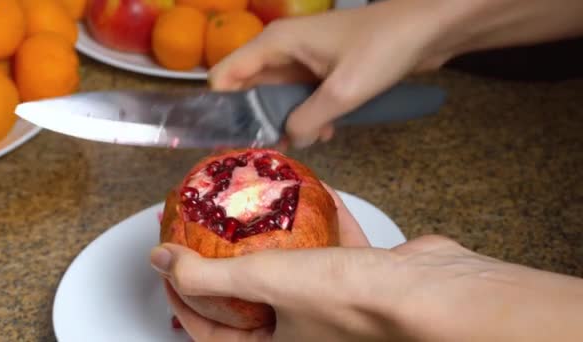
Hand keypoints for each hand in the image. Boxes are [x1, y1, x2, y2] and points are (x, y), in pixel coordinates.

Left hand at [151, 234, 582, 340]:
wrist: (430, 295)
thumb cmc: (354, 302)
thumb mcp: (266, 282)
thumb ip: (209, 276)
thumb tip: (163, 263)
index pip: (215, 335)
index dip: (185, 304)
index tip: (173, 272)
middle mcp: (308, 335)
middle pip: (252, 302)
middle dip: (229, 267)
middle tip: (209, 238)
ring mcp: (339, 308)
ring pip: (297, 273)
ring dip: (278, 243)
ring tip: (257, 215)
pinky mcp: (367, 282)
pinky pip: (338, 250)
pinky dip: (327, 225)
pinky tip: (320, 197)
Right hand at [209, 0, 582, 148]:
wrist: (427, 29)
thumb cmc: (383, 48)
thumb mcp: (343, 91)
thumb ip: (307, 120)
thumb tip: (289, 140)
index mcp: (276, 43)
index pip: (225, 75)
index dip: (222, 108)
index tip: (231, 141)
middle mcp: (282, 49)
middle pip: (248, 89)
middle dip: (256, 120)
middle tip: (265, 152)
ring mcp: (302, 59)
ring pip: (276, 97)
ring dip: (286, 122)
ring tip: (301, 144)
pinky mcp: (321, 70)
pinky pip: (301, 97)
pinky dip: (307, 116)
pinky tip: (326, 131)